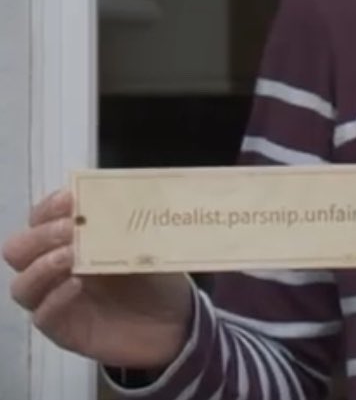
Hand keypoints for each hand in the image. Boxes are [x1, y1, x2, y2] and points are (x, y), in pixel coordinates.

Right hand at [2, 189, 193, 368]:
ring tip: (71, 256)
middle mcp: (56, 268)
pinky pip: (43, 315)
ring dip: (43, 265)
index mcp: (72, 240)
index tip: (70, 198)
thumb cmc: (153, 272)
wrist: (172, 318)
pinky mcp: (63, 329)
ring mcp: (56, 300)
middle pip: (19, 250)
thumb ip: (128, 221)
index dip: (48, 207)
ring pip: (22, 285)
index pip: (40, 219)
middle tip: (70, 229)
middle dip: (41, 235)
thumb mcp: (144, 241)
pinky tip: (76, 284)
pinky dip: (55, 298)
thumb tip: (125, 191)